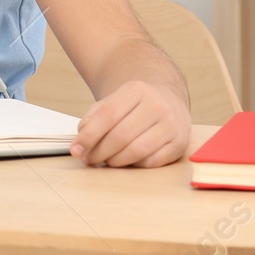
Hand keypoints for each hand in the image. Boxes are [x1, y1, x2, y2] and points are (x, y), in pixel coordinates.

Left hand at [70, 79, 189, 167]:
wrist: (168, 102)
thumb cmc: (133, 107)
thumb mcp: (112, 102)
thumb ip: (92, 119)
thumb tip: (80, 143)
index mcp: (137, 90)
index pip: (107, 115)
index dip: (88, 136)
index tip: (76, 150)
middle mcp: (158, 105)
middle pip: (120, 136)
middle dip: (99, 152)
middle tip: (89, 159)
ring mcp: (171, 125)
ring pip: (136, 151)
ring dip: (115, 161)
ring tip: (105, 160)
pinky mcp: (179, 144)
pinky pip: (150, 162)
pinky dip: (133, 165)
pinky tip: (127, 160)